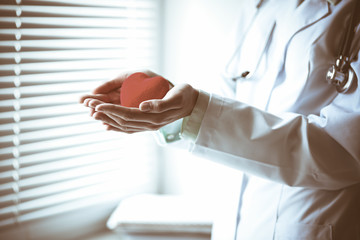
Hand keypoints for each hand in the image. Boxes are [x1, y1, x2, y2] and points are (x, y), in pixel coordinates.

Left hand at [80, 71, 198, 133]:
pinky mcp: (148, 125)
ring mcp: (149, 126)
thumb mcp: (176, 96)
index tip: (97, 104)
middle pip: (122, 121)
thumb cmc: (184, 95)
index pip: (127, 114)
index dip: (111, 110)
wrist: (193, 103)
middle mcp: (150, 125)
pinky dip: (117, 127)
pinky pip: (130, 129)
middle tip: (89, 107)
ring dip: (108, 120)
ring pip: (124, 125)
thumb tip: (142, 106)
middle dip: (105, 114)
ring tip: (94, 114)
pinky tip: (108, 125)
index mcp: (154, 117)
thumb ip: (160, 103)